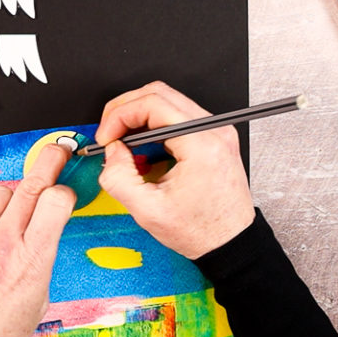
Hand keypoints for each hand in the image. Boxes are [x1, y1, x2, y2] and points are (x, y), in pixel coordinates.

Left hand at [0, 144, 75, 336]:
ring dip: (12, 200)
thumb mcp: (39, 297)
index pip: (54, 201)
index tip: (66, 189)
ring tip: (12, 219)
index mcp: (30, 262)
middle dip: (48, 163)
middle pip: (29, 185)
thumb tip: (46, 223)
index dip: (64, 190)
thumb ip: (41, 255)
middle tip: (57, 153)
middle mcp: (0, 247)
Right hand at [95, 81, 254, 258]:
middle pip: (159, 93)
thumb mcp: (148, 211)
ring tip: (122, 140)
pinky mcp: (213, 136)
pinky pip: (178, 114)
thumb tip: (112, 151)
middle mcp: (214, 130)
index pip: (153, 104)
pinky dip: (153, 123)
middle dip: (125, 109)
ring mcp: (217, 130)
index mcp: (201, 145)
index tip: (106, 137)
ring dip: (138, 115)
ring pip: (168, 100)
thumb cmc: (201, 231)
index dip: (120, 115)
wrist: (231, 243)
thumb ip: (119, 178)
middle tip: (108, 132)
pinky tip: (141, 145)